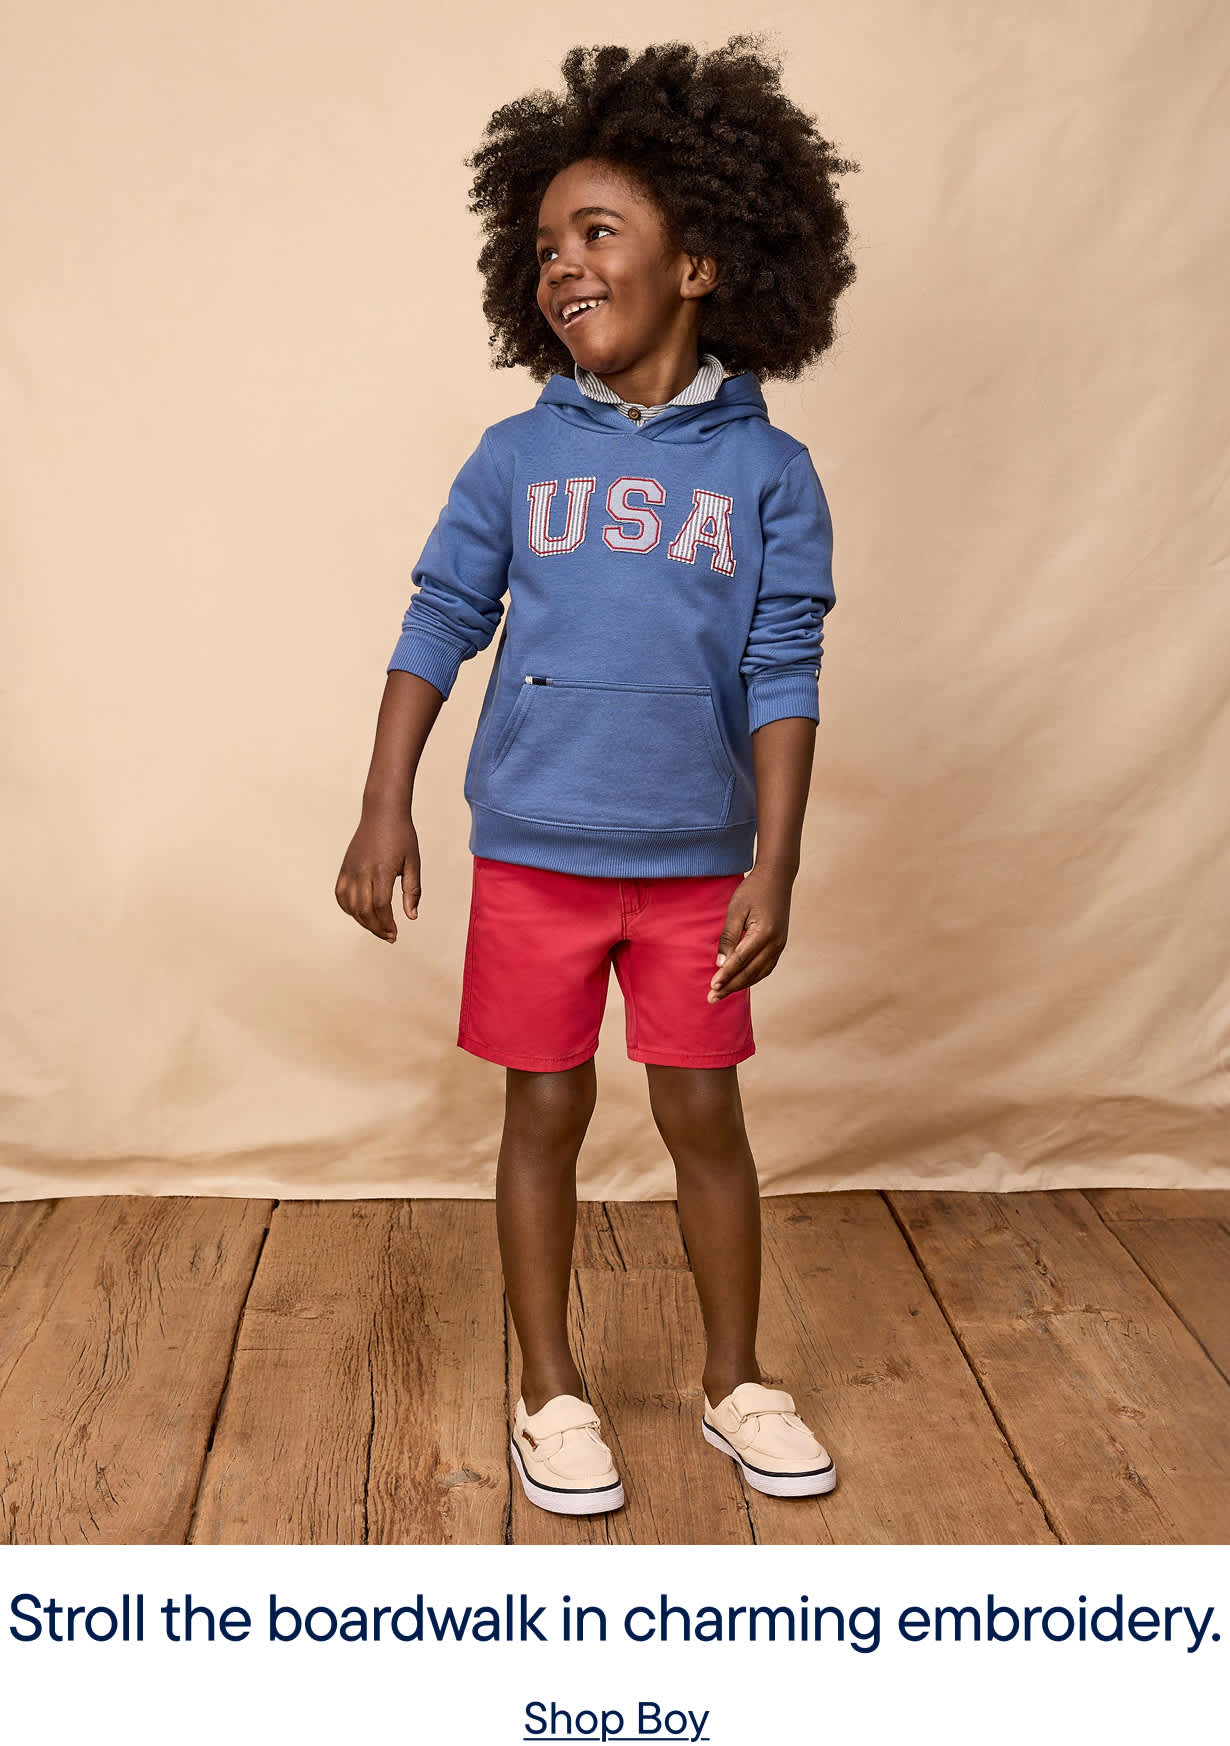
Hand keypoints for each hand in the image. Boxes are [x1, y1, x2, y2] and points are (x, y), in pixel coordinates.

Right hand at [334, 806, 420, 942]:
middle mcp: (362, 871)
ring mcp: (350, 870)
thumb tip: (412, 917)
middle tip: (389, 936)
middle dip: (376, 928)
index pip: (381, 906)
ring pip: (350, 906)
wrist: (382, 813)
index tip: (396, 933)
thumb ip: (413, 890)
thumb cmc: (402, 836)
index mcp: (381, 870)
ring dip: (363, 921)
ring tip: (377, 928)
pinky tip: (361, 914)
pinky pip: (341, 895)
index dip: (387, 924)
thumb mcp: (413, 862)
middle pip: (364, 910)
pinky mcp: (344, 868)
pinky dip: (348, 909)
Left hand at [708, 864, 793, 1000]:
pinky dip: (751, 977)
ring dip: (740, 985)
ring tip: (721, 994)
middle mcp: (776, 943)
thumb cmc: (753, 890)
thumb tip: (721, 964)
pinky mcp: (779, 945)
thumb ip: (729, 937)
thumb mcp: (736, 910)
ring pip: (759, 973)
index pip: (741, 960)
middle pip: (750, 972)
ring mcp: (780, 945)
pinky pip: (765, 968)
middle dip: (730, 987)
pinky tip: (739, 982)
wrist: (777, 878)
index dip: (725, 976)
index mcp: (764, 933)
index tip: (711, 988)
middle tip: (711, 999)